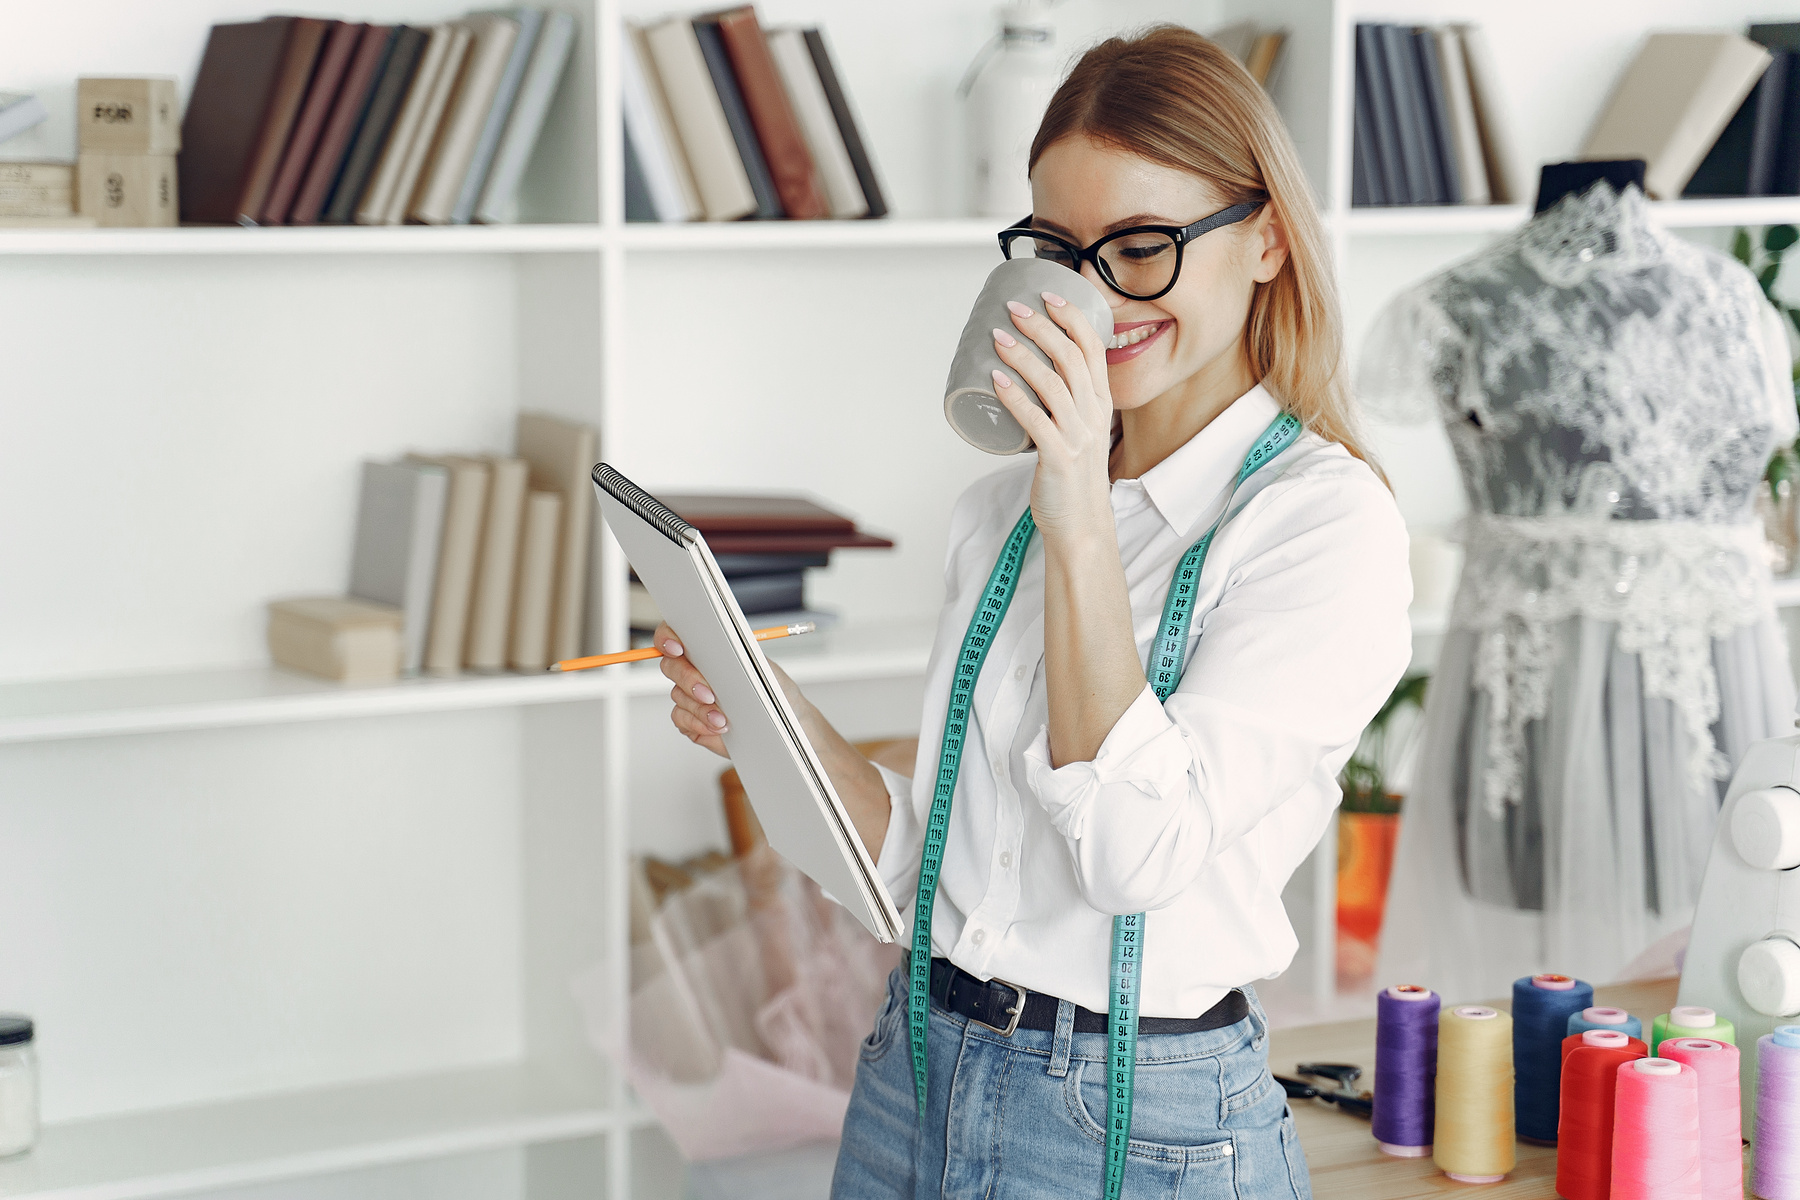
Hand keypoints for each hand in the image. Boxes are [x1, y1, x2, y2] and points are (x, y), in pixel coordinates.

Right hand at [654, 622, 894, 859]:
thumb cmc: (780, 695)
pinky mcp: (693, 723)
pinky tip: (719, 728)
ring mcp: (691, 698)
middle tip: (710, 693)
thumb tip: (722, 645)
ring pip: (677, 697)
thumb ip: (740, 655)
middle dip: (689, 679)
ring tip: (724, 719)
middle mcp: (697, 672)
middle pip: (671, 667)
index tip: (678, 648)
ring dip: (700, 709)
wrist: (790, 730)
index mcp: (711, 651)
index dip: (668, 638)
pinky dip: (698, 724)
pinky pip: (681, 720)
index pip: (675, 635)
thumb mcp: (766, 669)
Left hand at [990, 292, 1114, 535]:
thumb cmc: (1072, 478)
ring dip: (1022, 355)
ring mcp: (1079, 436)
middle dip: (1042, 326)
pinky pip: (1035, 420)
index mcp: (1101, 404)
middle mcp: (1095, 415)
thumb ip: (1062, 404)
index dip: (1071, 316)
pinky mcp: (1059, 458)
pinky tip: (995, 379)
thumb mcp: (1079, 431)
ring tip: (997, 336)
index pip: (1093, 348)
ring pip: (1052, 383)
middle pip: (1071, 357)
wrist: (1081, 525)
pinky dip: (1014, 396)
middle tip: (1013, 309)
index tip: (1047, 294)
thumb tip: (1023, 374)